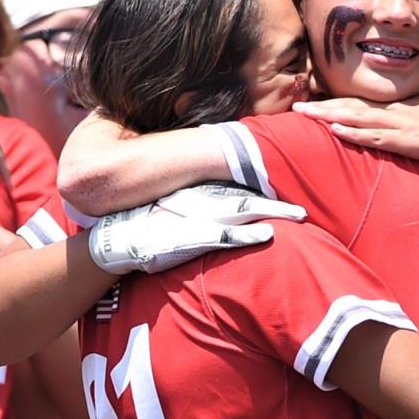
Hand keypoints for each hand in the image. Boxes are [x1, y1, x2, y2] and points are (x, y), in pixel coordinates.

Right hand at [88, 182, 306, 274]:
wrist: (115, 241)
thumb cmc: (143, 221)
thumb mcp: (168, 201)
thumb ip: (193, 193)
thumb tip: (210, 185)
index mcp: (196, 191)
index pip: (236, 180)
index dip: (262, 179)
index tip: (285, 177)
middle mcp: (201, 200)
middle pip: (248, 195)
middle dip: (277, 199)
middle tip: (303, 204)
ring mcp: (198, 220)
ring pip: (244, 212)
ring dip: (272, 214)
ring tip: (299, 215)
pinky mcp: (192, 240)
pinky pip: (225, 236)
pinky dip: (247, 234)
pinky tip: (267, 234)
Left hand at [292, 94, 418, 167]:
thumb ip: (415, 116)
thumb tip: (406, 119)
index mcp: (402, 106)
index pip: (363, 102)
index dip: (337, 102)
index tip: (314, 103)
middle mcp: (397, 111)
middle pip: (352, 106)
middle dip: (322, 107)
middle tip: (294, 107)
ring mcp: (402, 125)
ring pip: (358, 118)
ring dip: (329, 116)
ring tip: (304, 116)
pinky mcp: (410, 141)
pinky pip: (376, 137)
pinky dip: (354, 133)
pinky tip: (336, 131)